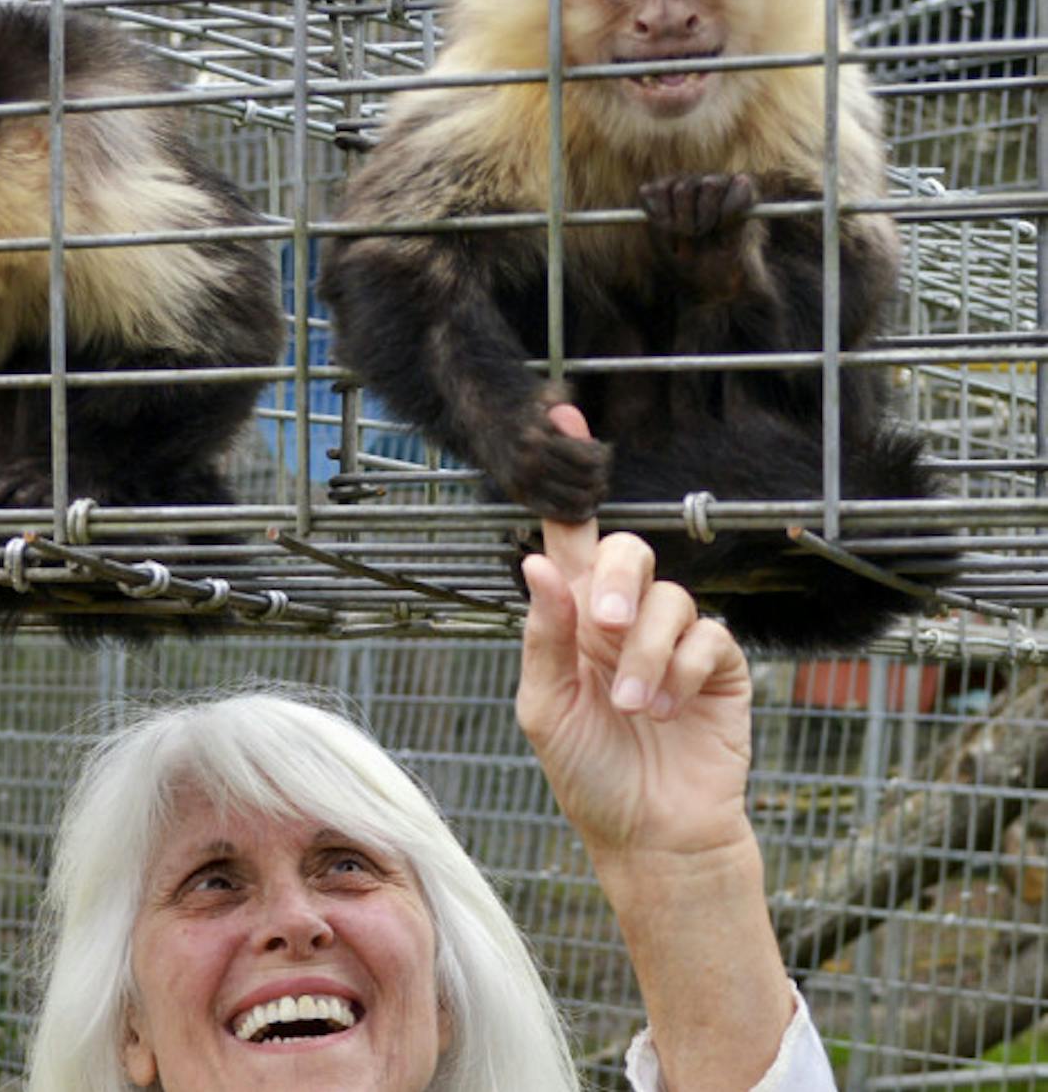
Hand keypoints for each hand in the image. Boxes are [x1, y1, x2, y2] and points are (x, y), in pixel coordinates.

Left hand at [514, 404, 753, 864]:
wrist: (651, 836)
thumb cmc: (588, 774)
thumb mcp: (546, 708)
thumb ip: (544, 635)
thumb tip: (536, 561)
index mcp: (574, 621)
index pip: (571, 541)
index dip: (570, 487)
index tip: (563, 420)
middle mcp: (625, 618)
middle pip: (628, 551)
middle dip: (616, 583)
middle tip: (604, 630)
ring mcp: (676, 639)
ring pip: (671, 599)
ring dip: (645, 654)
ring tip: (631, 709)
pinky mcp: (719, 665)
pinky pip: (708, 637)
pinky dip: (681, 672)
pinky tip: (667, 710)